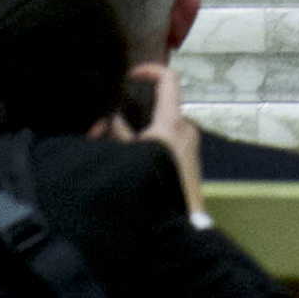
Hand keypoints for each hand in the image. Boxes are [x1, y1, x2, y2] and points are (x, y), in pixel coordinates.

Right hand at [95, 62, 205, 215]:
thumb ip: (116, 133)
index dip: (150, 70)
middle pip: (161, 106)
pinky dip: (150, 144)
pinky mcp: (190, 162)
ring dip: (140, 131)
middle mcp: (186, 130)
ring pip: (162, 127)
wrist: (177, 227)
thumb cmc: (154, 188)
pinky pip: (169, 143)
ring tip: (114, 147)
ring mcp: (191, 146)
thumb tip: (108, 118)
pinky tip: (132, 161)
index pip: (169, 79)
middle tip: (110, 124)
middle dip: (136, 111)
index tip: (131, 76)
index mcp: (173, 123)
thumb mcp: (127, 158)